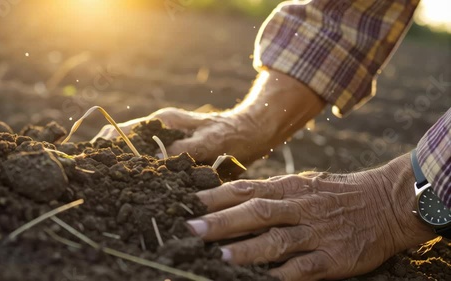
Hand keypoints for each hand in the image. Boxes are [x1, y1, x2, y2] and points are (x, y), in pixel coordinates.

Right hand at [93, 70, 325, 163]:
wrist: (252, 131)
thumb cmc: (234, 134)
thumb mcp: (210, 142)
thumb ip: (183, 150)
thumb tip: (155, 161)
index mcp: (163, 121)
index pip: (121, 131)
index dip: (104, 146)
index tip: (92, 162)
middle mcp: (158, 127)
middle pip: (121, 141)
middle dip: (106, 157)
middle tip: (96, 179)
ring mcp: (164, 139)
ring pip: (132, 152)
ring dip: (121, 165)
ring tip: (109, 186)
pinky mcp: (171, 151)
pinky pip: (148, 161)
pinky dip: (139, 171)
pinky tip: (136, 187)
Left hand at [186, 153, 435, 279]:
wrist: (386, 202)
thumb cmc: (336, 194)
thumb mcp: (303, 183)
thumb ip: (271, 192)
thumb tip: (232, 197)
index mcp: (289, 187)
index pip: (246, 189)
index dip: (216, 196)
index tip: (189, 203)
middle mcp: (299, 207)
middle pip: (256, 212)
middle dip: (222, 221)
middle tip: (192, 228)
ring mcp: (316, 232)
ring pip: (278, 240)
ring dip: (247, 249)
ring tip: (219, 256)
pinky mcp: (333, 258)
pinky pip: (303, 268)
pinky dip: (282, 274)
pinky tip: (262, 280)